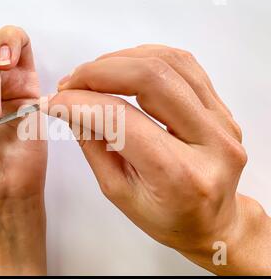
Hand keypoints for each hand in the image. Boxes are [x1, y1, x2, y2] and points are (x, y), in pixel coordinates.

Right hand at [48, 45, 270, 274]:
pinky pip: (185, 64)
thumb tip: (67, 106)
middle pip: (152, 78)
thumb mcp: (118, 191)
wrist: (212, 221)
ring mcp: (222, 121)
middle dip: (100, 72)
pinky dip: (146, 57)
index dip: (81, 103)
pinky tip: (124, 68)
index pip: (122, 121)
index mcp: (179, 175)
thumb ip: (92, 144)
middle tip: (71, 83)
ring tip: (93, 74)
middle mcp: (211, 142)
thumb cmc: (164, 217)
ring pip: (170, 62)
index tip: (55, 101)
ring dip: (121, 59)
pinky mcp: (223, 109)